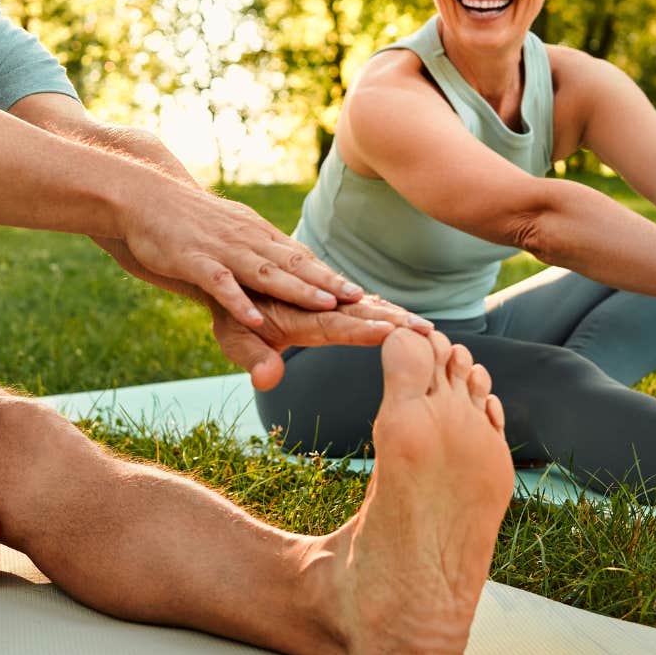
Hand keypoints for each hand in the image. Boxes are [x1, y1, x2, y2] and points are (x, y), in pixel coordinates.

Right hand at [116, 187, 365, 327]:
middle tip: (361, 299)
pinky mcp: (193, 260)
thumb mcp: (232, 231)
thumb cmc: (191, 219)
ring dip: (298, 289)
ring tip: (327, 304)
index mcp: (258, 235)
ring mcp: (222, 249)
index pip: (302, 258)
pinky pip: (219, 283)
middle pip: (294, 264)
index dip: (331, 276)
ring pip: (265, 271)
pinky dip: (237, 300)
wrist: (146, 195)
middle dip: (329, 283)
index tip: (362, 293)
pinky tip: (253, 320)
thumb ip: (260, 251)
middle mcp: (247, 240)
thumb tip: (290, 267)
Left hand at [209, 294, 432, 390]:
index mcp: (298, 315)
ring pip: (365, 305)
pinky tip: (403, 318)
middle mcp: (316, 302)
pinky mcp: (326, 293)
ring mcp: (323, 296)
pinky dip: (382, 309)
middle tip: (427, 331)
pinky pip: (358, 301)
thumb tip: (267, 380)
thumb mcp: (234, 338)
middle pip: (360, 313)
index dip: (365, 328)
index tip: (395, 331)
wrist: (228, 274)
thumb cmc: (232, 314)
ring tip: (424, 326)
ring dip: (394, 314)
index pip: (336, 324)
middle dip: (394, 322)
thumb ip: (253, 358)